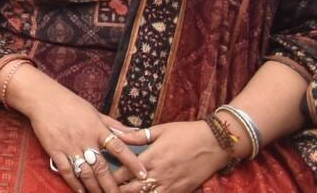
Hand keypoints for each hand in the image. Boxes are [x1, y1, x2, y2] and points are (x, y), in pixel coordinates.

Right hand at [20, 84, 144, 192]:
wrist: (42, 99)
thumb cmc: (70, 103)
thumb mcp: (95, 111)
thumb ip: (114, 125)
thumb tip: (135, 131)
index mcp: (97, 129)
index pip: (119, 148)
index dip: (132, 162)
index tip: (143, 174)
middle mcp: (85, 140)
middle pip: (102, 168)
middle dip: (111, 185)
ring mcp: (69, 147)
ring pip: (85, 173)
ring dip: (94, 188)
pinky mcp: (55, 150)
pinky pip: (66, 171)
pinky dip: (74, 183)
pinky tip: (80, 191)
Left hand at [110, 121, 226, 192]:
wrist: (216, 143)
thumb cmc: (187, 133)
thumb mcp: (160, 130)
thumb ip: (136, 136)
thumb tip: (115, 133)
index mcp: (151, 157)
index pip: (124, 172)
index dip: (111, 178)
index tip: (100, 177)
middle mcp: (159, 173)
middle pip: (132, 189)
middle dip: (118, 190)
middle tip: (107, 189)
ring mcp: (171, 184)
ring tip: (122, 192)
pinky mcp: (183, 190)